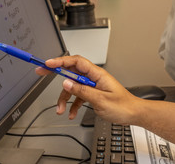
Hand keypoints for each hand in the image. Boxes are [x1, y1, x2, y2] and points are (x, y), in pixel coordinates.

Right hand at [37, 55, 174, 148]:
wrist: (133, 114)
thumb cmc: (123, 106)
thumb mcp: (100, 100)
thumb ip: (82, 91)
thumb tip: (67, 82)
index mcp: (97, 74)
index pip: (76, 62)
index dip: (61, 60)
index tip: (48, 63)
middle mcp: (94, 78)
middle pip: (71, 72)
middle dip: (56, 73)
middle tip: (41, 72)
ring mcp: (93, 86)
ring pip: (72, 87)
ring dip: (64, 98)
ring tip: (61, 110)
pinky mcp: (93, 94)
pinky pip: (78, 96)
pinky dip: (73, 105)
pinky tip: (72, 113)